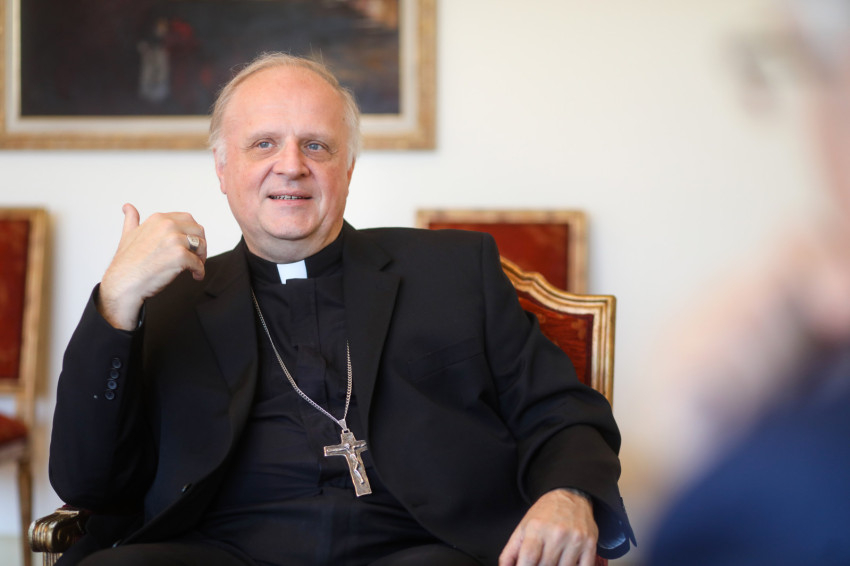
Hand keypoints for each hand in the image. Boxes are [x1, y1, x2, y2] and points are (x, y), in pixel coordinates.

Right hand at [98, 203, 205, 329]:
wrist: (122, 283)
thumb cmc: (126, 263)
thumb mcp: (128, 234)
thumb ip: (132, 220)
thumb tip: (128, 207)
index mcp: (158, 219)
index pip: (188, 219)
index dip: (192, 233)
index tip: (191, 244)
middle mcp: (167, 226)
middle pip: (198, 230)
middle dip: (201, 244)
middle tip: (197, 256)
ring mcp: (174, 240)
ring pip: (201, 245)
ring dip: (202, 257)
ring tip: (196, 267)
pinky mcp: (180, 256)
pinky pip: (199, 263)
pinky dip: (200, 271)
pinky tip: (195, 275)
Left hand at [499, 489, 597, 565]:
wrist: (571, 496)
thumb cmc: (546, 513)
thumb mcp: (523, 527)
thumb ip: (511, 551)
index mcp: (537, 528)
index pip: (528, 559)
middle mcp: (557, 533)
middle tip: (539, 561)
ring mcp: (575, 539)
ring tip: (551, 560)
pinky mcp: (590, 544)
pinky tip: (565, 562)